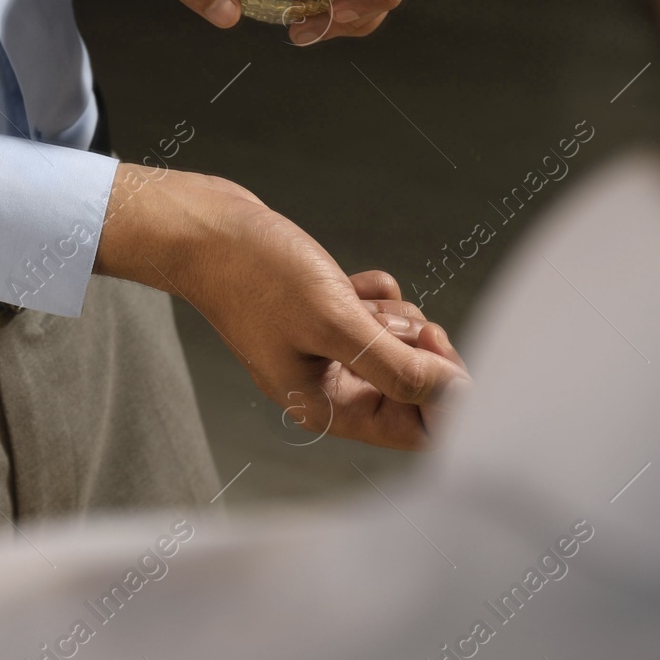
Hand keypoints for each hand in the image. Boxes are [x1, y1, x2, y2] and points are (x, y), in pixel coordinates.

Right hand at [94, 165, 469, 449]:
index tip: (439, 350)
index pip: (415, 431)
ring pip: (400, 345)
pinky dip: (375, 294)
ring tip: (356, 297)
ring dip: (395, 315)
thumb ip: (397, 366)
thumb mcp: (335, 323)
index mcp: (324, 408)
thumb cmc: (255, 275)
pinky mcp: (325, 318)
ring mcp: (326, 352)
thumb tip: (455, 395)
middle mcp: (328, 388)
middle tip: (397, 318)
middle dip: (417, 348)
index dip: (443, 396)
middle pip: (413, 387)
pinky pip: (379, 314)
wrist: (204, 228)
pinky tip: (349, 281)